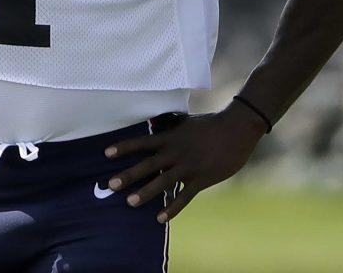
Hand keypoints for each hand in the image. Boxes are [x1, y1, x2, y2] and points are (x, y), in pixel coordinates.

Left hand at [103, 105, 266, 222]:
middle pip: (147, 165)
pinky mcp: (201, 180)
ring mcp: (188, 167)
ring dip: (146, 193)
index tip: (106, 153)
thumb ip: (170, 128)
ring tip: (130, 202)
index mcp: (171, 137)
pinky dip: (172, 209)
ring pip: (163, 182)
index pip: (143, 142)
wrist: (237, 130)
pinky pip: (183, 197)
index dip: (124, 147)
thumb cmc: (211, 124)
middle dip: (128, 175)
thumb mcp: (186, 123)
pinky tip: (160, 219)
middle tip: (110, 185)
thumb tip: (155, 124)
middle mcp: (176, 152)